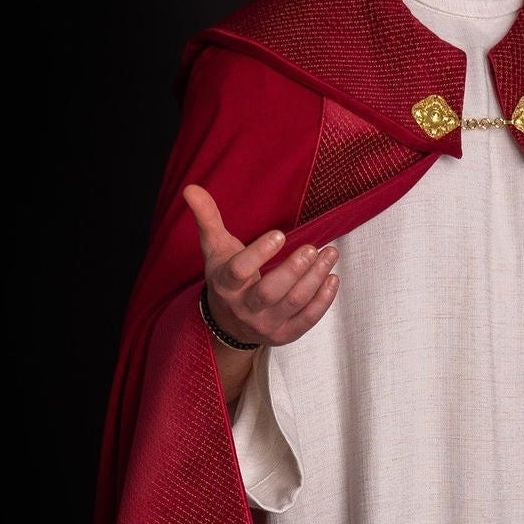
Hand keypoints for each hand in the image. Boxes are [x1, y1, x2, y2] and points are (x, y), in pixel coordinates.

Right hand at [183, 184, 339, 346]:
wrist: (229, 322)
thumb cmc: (226, 277)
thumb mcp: (215, 248)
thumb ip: (207, 218)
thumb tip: (191, 188)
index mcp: (226, 286)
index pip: (239, 271)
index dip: (259, 253)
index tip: (280, 234)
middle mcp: (244, 309)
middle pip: (270, 292)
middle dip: (294, 270)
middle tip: (313, 247)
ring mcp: (265, 325)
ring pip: (293, 303)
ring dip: (315, 279)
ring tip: (330, 254)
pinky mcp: (284, 335)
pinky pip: (307, 320)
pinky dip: (323, 300)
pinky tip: (332, 278)